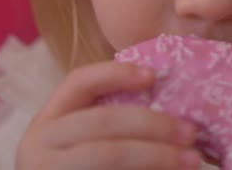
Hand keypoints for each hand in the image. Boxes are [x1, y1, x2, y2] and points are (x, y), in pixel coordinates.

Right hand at [16, 62, 201, 169]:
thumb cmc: (85, 167)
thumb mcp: (89, 143)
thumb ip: (119, 125)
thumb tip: (174, 114)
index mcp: (49, 121)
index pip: (78, 82)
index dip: (116, 73)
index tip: (154, 75)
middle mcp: (39, 144)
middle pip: (102, 120)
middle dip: (153, 124)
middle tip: (191, 132)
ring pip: (109, 154)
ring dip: (156, 155)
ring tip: (192, 160)